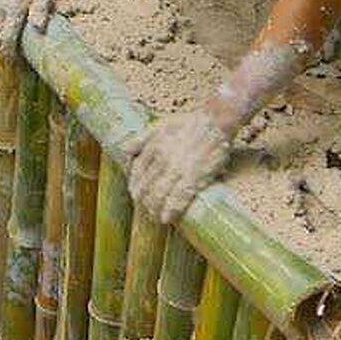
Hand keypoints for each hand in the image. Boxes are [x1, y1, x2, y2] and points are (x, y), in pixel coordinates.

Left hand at [126, 109, 231, 223]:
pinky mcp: (194, 176)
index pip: (137, 171)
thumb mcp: (160, 124)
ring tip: (154, 216)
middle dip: (142, 200)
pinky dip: (170, 209)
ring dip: (154, 208)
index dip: (135, 185)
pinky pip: (178, 197)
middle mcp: (162, 159)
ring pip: (158, 194)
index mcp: (153, 146)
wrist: (215, 120)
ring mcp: (177, 169)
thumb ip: (142, 138)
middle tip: (144, 208)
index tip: (135, 193)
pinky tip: (166, 218)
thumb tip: (125, 150)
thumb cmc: (190, 122)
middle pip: (145, 186)